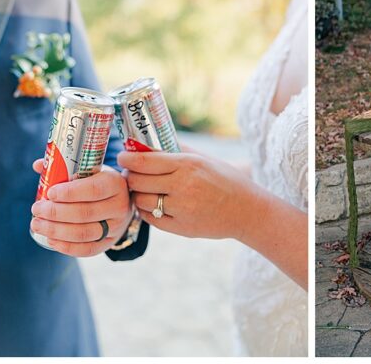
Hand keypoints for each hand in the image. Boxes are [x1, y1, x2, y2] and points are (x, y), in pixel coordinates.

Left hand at [31, 160, 132, 256]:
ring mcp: (116, 227)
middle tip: (36, 209)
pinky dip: (65, 246)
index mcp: (115, 183)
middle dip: (55, 213)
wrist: (119, 202)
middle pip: (85, 213)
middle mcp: (120, 206)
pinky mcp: (109, 242)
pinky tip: (50, 239)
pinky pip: (87, 249)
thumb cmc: (97, 183)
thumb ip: (65, 167)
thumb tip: (39, 165)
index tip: (49, 193)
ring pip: (84, 233)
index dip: (70, 193)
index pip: (94, 190)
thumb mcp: (89, 171)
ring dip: (55, 230)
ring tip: (37, 224)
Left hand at [118, 150, 264, 239]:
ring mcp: (181, 209)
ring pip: (141, 201)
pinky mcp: (181, 227)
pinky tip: (153, 204)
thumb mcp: (207, 160)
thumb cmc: (228, 181)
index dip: (127, 159)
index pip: (144, 161)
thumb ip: (180, 150)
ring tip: (142, 190)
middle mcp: (183, 186)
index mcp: (189, 165)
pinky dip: (147, 211)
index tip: (122, 157)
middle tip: (130, 174)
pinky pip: (150, 218)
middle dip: (130, 176)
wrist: (247, 211)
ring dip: (137, 194)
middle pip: (138, 181)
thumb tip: (151, 142)